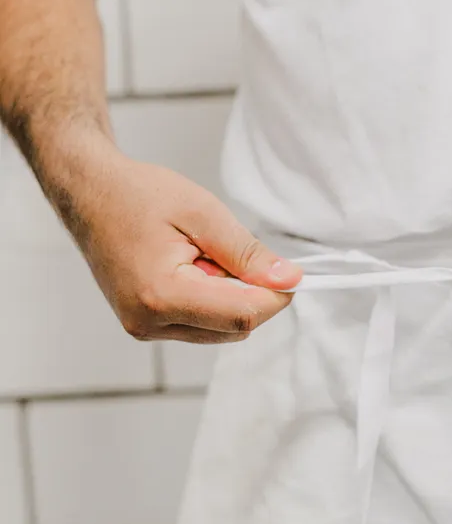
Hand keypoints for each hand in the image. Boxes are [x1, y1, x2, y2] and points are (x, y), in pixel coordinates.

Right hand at [63, 143, 301, 343]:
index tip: (290, 273)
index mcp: (161, 295)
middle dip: (252, 295)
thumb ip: (248, 252)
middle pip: (235, 328)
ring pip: (220, 330)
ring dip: (230, 298)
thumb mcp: (203, 213)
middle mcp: (149, 322)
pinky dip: (212, 300)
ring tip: (206, 257)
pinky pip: (200, 325)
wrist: (89, 193)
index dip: (276, 295)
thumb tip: (288, 280)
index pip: (242, 314)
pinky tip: (194, 268)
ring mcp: (144, 328)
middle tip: (235, 253)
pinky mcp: (146, 325)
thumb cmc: (138, 195)